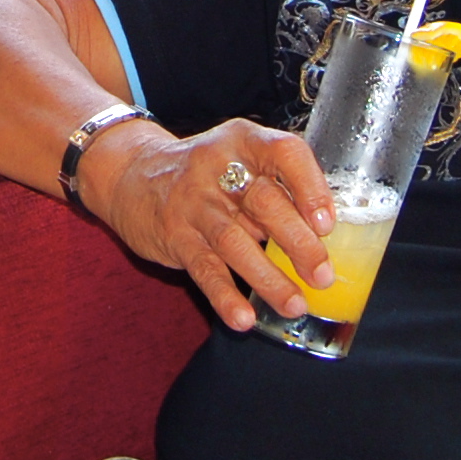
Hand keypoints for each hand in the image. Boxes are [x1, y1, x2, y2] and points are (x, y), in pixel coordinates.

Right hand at [83, 117, 339, 332]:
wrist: (132, 174)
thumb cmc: (207, 174)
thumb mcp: (240, 160)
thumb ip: (277, 190)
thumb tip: (324, 240)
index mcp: (245, 141)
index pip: (285, 152)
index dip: (310, 187)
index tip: (328, 223)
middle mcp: (218, 166)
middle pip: (264, 202)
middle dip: (298, 242)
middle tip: (323, 275)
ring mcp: (193, 202)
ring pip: (235, 241)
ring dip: (268, 278)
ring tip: (295, 305)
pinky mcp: (174, 235)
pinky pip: (203, 268)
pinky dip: (225, 296)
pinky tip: (244, 318)